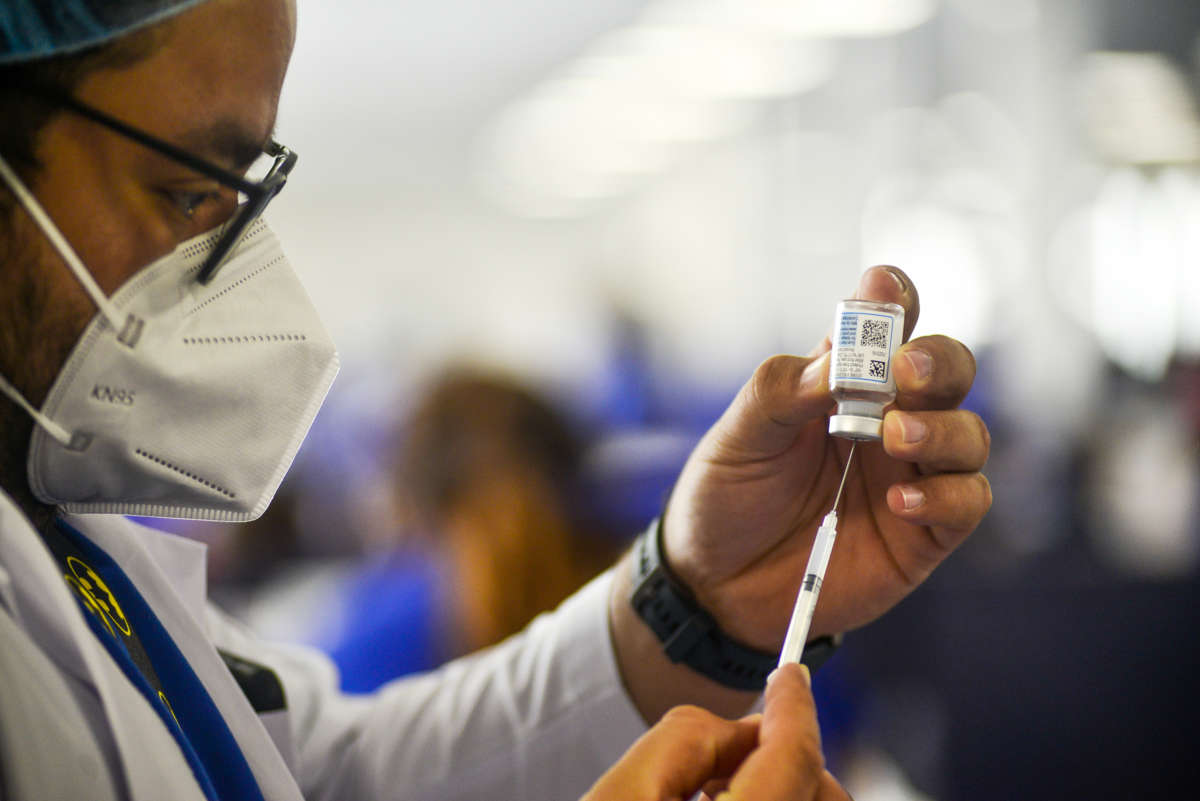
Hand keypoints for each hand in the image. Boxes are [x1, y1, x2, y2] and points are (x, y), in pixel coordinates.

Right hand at [581, 663, 849, 800]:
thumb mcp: (622, 796)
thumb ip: (688, 742)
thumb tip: (744, 731)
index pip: (795, 758)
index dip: (793, 706)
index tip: (789, 676)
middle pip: (815, 792)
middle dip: (787, 754)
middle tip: (731, 751)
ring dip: (777, 787)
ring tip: (709, 793)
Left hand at [665, 265, 990, 649]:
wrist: (714, 585)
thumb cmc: (726, 497)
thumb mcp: (739, 436)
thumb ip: (785, 391)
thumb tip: (839, 359)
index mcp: (842, 384)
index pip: (886, 327)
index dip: (895, 301)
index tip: (887, 288)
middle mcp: (887, 422)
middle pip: (947, 372)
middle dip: (938, 361)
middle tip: (905, 371)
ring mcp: (910, 477)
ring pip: (968, 434)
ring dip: (941, 428)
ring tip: (893, 438)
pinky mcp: (923, 535)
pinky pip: (966, 503)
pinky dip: (945, 496)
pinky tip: (897, 503)